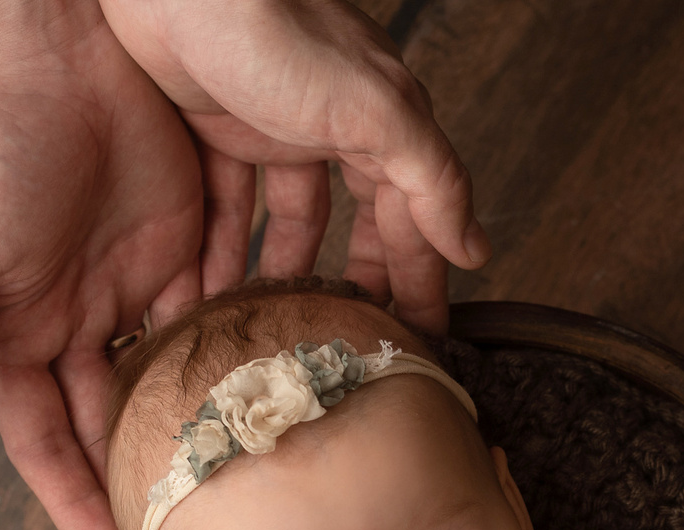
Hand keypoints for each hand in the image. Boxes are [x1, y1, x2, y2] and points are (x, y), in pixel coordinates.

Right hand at [0, 0, 203, 529]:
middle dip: (140, 488)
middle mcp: (74, 321)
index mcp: (13, 334)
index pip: (46, 444)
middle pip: (111, 428)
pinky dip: (234, 364)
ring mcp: (132, 285)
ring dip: (194, 436)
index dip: (75, 503)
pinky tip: (265, 411)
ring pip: (166, 383)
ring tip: (234, 496)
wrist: (56, 52)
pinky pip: (214, 319)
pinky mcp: (185, 243)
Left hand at [100, 0, 488, 332]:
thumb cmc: (276, 32)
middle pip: (353, 224)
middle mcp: (328, 126)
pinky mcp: (208, 126)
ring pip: (284, 222)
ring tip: (274, 333)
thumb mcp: (376, 111)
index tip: (421, 340)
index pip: (413, 217)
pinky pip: (222, 205)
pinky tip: (211, 294)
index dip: (421, 279)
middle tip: (350, 344)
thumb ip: (432, 180)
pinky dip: (218, 251)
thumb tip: (475, 249)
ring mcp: (266, 127)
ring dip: (280, 278)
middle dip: (354, 285)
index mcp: (379, 122)